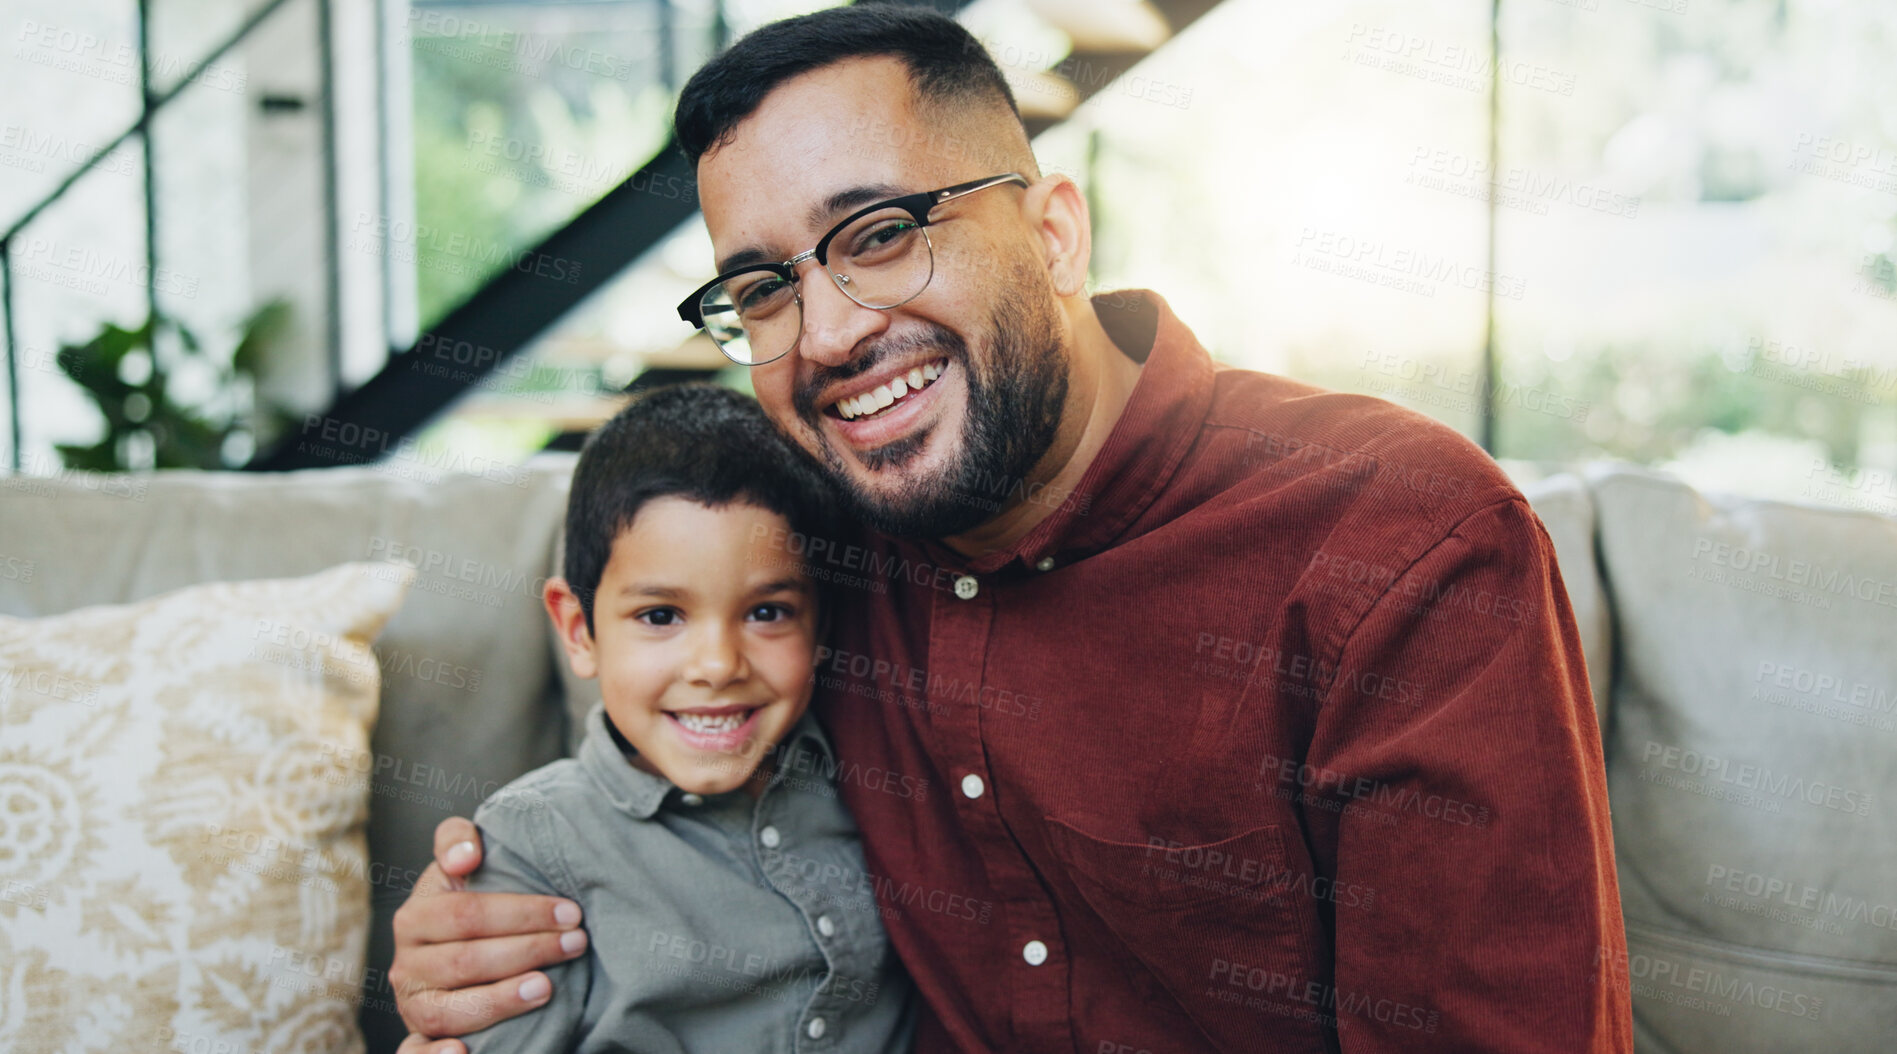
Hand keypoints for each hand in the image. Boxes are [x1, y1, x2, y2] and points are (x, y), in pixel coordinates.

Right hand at [389, 816, 588, 1041]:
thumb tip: (466, 856)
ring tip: (546, 988)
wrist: (461, 947)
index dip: (521, 914)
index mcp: (417, 916)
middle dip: (528, 951)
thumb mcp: (462, 868)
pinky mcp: (419, 1038)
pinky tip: (466, 1053)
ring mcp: (412, 1004)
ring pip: (450, 1008)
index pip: (468, 915)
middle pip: (467, 960)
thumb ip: (456, 840)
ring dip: (499, 1001)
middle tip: (576, 944)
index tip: (570, 912)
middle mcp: (408, 962)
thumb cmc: (472, 906)